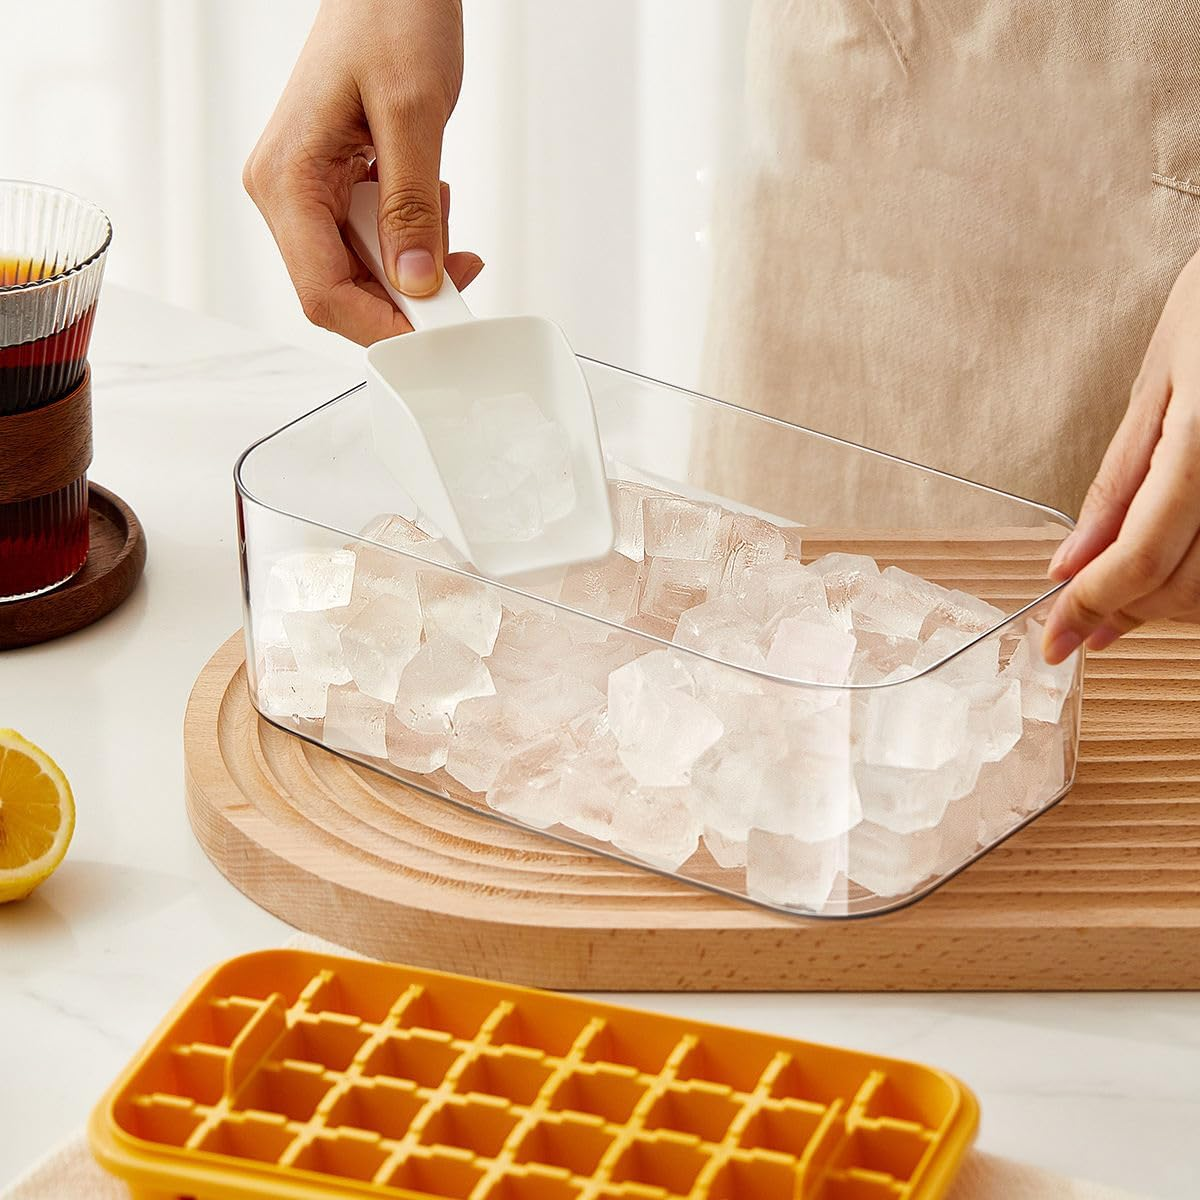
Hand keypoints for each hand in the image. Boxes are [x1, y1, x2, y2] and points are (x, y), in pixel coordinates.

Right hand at [243, 0, 482, 345]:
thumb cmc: (389, 17)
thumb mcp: (412, 114)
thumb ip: (412, 207)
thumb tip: (416, 280)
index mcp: (286, 179)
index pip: (322, 292)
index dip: (380, 326)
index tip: (434, 335)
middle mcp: (285, 193)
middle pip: (342, 291)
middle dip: (405, 295)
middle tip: (460, 275)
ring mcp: (308, 192)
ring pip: (362, 271)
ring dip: (413, 260)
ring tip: (440, 203)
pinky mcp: (335, 187)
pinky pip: (374, 241)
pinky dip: (411, 236)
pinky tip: (430, 195)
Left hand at [1042, 247, 1199, 662]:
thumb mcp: (1157, 386)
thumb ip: (1118, 485)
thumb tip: (1069, 565)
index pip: (1139, 559)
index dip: (1089, 608)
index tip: (1054, 641)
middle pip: (1183, 586)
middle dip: (1124, 609)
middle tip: (1081, 617)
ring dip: (1164, 603)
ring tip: (1122, 592)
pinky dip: (1198, 579)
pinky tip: (1170, 567)